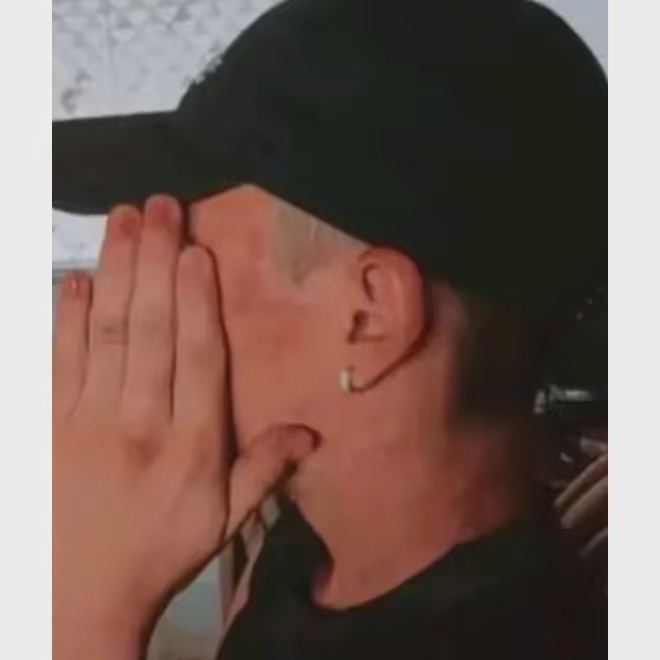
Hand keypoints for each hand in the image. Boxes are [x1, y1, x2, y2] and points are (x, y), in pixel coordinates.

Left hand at [53, 196, 315, 659]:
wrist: (77, 598)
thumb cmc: (159, 551)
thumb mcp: (225, 521)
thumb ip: (265, 471)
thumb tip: (310, 433)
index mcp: (190, 447)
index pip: (198, 361)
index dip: (198, 303)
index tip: (198, 253)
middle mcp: (140, 425)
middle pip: (150, 333)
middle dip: (156, 264)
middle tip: (160, 208)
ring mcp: (87, 423)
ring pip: (106, 336)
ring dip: (117, 274)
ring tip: (124, 221)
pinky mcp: (49, 427)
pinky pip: (58, 363)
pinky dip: (66, 318)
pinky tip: (78, 279)